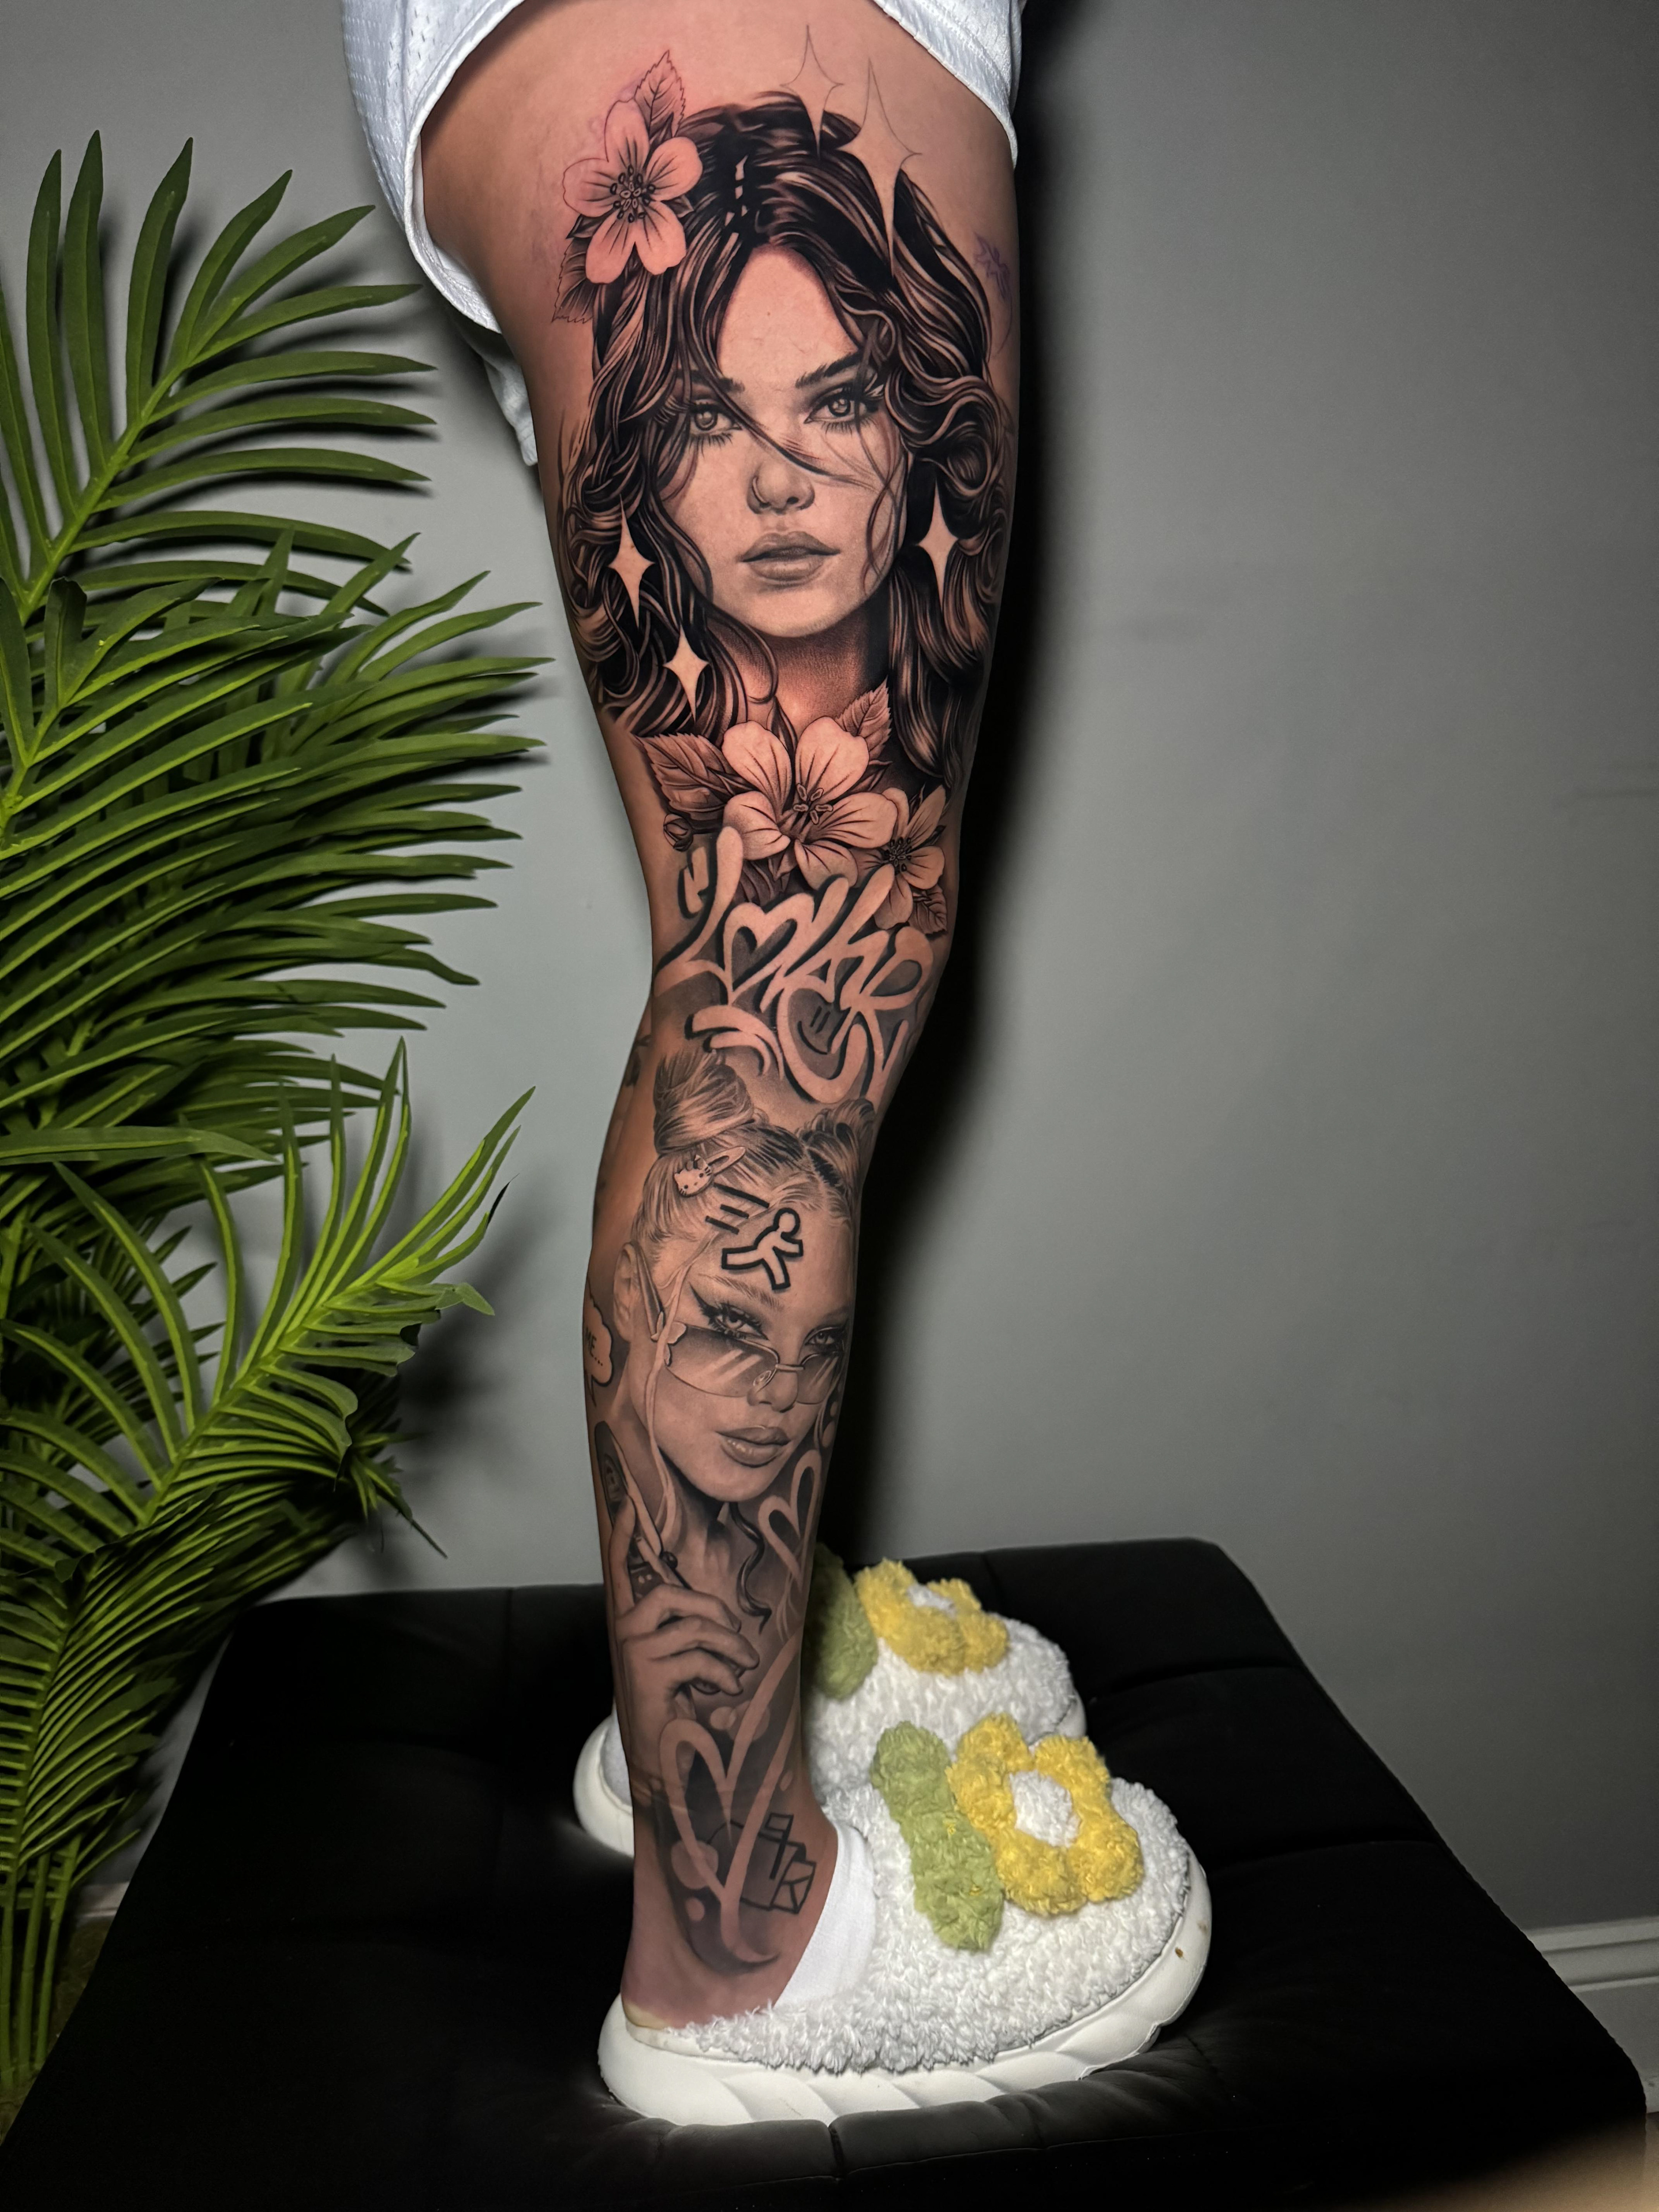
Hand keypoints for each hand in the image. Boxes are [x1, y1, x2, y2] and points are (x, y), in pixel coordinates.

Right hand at [609, 1496, 758, 1779]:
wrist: (660, 1756)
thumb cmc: (671, 1703)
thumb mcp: (677, 1659)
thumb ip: (685, 1630)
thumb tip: (722, 1614)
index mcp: (631, 1622)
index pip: (621, 1570)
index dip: (625, 1536)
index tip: (629, 1501)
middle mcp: (625, 1631)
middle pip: (669, 1594)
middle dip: (711, 1609)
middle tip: (737, 1632)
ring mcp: (633, 1651)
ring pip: (692, 1627)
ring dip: (728, 1647)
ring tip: (744, 1665)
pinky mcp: (648, 1674)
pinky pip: (697, 1658)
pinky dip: (722, 1674)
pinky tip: (729, 1689)